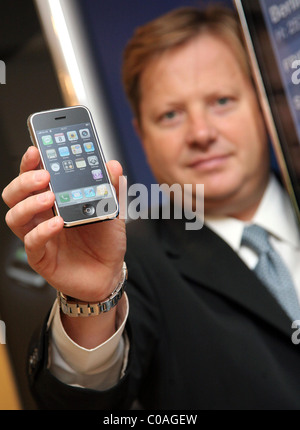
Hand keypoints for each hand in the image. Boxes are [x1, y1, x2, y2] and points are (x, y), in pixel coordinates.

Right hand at [2, 146, 125, 301]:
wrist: (110, 273)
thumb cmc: (105, 242)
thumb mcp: (112, 211)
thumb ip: (111, 188)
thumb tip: (113, 165)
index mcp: (54, 201)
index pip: (33, 177)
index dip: (30, 163)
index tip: (36, 150)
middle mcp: (42, 217)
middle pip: (16, 194)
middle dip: (24, 180)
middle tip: (43, 175)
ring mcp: (39, 236)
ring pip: (15, 216)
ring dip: (29, 204)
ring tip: (49, 198)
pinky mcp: (42, 258)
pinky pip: (32, 243)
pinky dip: (41, 231)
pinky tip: (56, 224)